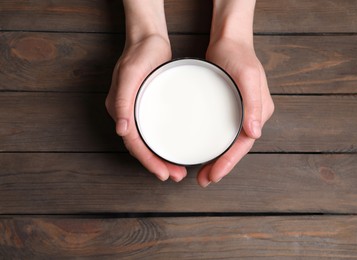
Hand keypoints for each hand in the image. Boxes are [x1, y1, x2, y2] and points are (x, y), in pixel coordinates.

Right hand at [105, 0, 186, 181]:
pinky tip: (175, 148)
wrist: (149, 38)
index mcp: (119, 109)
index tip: (163, 173)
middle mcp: (127, 113)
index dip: (148, 161)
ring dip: (160, 158)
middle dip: (156, 164)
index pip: (133, 143)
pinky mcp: (149, 105)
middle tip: (176, 176)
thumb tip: (121, 130)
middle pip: (140, 147)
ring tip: (177, 170)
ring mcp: (138, 110)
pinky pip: (154, 130)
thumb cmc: (140, 54)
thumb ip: (123, 101)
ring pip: (147, 142)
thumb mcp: (130, 75)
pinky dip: (163, 143)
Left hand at [197, 1, 273, 186]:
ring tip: (201, 174)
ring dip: (216, 159)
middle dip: (221, 166)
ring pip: (228, 142)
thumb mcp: (247, 76)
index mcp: (259, 112)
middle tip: (203, 180)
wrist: (229, 40)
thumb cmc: (239, 56)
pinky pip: (222, 131)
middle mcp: (251, 115)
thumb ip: (253, 103)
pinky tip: (201, 150)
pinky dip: (213, 144)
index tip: (213, 175)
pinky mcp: (228, 107)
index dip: (229, 162)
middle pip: (236, 148)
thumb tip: (255, 133)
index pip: (244, 144)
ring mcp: (240, 112)